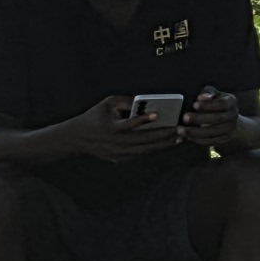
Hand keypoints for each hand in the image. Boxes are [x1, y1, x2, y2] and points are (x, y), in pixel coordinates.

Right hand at [55, 95, 181, 163]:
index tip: (157, 114)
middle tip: (181, 130)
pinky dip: (155, 149)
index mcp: (112, 127)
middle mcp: (117, 142)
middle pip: (144, 140)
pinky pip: (142, 154)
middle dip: (164, 135)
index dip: (143, 120)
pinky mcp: (121, 159)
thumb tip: (147, 101)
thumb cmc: (95, 117)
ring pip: (146, 150)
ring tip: (180, 138)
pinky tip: (168, 143)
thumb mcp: (108, 104)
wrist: (77, 139)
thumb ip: (126, 101)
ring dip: (164, 144)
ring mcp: (119, 153)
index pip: (129, 124)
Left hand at [179, 90, 244, 147]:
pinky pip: (211, 141)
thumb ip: (208, 93)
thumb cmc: (217, 102)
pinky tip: (188, 137)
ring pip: (212, 132)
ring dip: (196, 132)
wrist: (229, 119)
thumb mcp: (214, 94)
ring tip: (181, 130)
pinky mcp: (224, 139)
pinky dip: (198, 140)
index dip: (208, 105)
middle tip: (184, 118)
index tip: (194, 105)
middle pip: (216, 119)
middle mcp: (233, 116)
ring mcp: (230, 129)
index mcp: (231, 102)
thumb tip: (201, 97)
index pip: (221, 104)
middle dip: (199, 119)